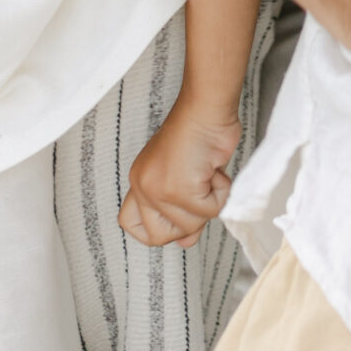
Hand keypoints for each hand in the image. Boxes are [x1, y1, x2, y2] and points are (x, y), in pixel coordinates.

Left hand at [118, 100, 240, 250]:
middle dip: (186, 224)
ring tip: (209, 174)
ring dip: (209, 202)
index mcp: (140, 180)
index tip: (176, 217)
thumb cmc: (201, 132)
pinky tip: (215, 170)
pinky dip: (220, 193)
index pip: (129, 223)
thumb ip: (180, 209)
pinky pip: (209, 212)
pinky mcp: (179, 190)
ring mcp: (159, 190)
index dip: (154, 230)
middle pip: (158, 237)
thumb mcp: (185, 175)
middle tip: (199, 196)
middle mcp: (143, 187)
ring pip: (189, 226)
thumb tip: (186, 242)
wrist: (208, 108)